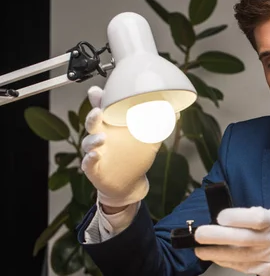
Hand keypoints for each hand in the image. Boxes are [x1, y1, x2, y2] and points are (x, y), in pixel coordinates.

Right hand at [81, 86, 160, 207]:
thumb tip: (175, 112)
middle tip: (98, 111)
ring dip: (94, 139)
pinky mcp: (93, 167)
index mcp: (112, 126)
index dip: (99, 100)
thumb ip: (158, 125)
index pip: (104, 109)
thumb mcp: (147, 140)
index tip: (98, 92)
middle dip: (94, 116)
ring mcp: (95, 151)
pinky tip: (96, 155)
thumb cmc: (134, 156)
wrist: (127, 183)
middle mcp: (100, 135)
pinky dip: (90, 158)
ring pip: (89, 142)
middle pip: (93, 122)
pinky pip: (88, 162)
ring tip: (103, 138)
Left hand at [194, 207, 269, 275]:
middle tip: (199, 234)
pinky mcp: (268, 272)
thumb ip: (255, 216)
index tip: (221, 216)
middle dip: (218, 237)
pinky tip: (215, 257)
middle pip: (244, 240)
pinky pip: (243, 267)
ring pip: (240, 257)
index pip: (257, 218)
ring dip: (216, 253)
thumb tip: (228, 218)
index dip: (238, 217)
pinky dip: (226, 262)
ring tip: (199, 250)